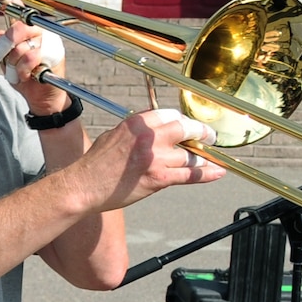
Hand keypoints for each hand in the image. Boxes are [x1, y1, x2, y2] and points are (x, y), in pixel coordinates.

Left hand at [0, 19, 71, 115]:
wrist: (42, 97)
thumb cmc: (25, 75)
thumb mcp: (7, 59)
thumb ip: (0, 46)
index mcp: (30, 29)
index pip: (14, 21)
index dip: (3, 38)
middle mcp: (41, 31)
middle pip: (16, 29)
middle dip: (5, 50)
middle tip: (7, 62)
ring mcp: (50, 41)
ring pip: (20, 48)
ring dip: (14, 65)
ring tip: (21, 72)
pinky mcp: (55, 54)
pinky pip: (30, 58)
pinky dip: (23, 70)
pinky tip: (28, 76)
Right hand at [75, 108, 222, 210]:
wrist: (83, 187)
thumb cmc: (95, 165)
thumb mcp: (114, 136)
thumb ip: (137, 130)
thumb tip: (157, 130)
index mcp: (136, 123)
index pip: (171, 115)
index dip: (184, 121)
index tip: (190, 126)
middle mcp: (148, 137)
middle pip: (187, 129)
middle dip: (201, 133)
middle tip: (209, 138)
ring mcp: (155, 158)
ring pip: (190, 155)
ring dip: (200, 159)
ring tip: (207, 161)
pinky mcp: (159, 178)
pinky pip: (190, 174)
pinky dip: (207, 174)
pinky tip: (218, 172)